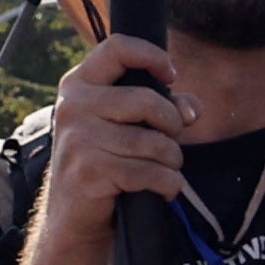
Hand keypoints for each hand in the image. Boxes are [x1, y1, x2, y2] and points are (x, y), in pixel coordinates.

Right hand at [42, 32, 197, 213]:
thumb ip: (164, 107)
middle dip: (172, 126)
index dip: (152, 56)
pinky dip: (167, 185)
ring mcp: (78, 138)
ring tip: (160, 170)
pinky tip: (158, 190)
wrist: (75, 216)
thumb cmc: (107, 163)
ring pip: (155, 142)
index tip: (171, 75)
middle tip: (168, 143)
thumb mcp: (128, 126)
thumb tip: (190, 109)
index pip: (117, 47)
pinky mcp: (90, 169)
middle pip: (148, 101)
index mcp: (79, 85)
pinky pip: (152, 172)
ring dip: (171, 162)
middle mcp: (73, 106)